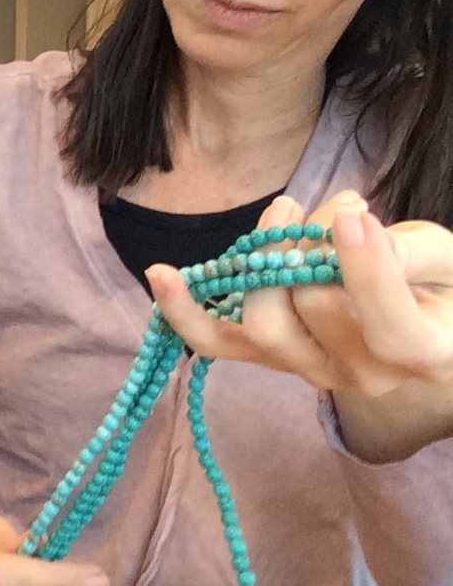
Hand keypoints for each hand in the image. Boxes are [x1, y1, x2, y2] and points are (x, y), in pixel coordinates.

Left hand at [147, 191, 452, 459]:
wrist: (415, 319)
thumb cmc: (435, 281)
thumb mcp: (442, 257)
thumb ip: (408, 251)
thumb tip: (348, 229)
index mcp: (419, 356)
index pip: (390, 327)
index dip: (367, 271)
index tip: (351, 217)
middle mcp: (361, 375)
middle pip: (316, 309)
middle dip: (312, 245)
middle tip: (328, 210)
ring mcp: (306, 369)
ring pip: (263, 324)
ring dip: (264, 258)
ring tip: (287, 213)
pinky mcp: (264, 355)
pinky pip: (215, 341)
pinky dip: (183, 310)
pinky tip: (160, 274)